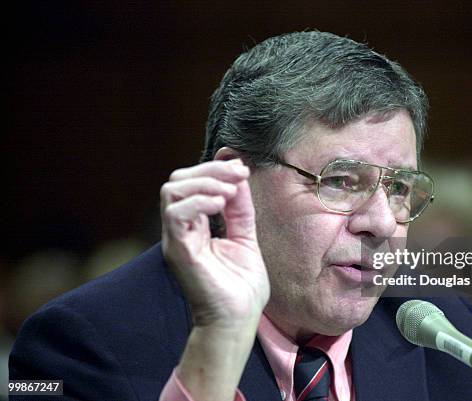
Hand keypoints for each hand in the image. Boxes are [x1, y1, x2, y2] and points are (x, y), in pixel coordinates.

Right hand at [161, 158, 269, 327]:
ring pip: (171, 191)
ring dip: (205, 182)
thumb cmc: (240, 287)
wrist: (237, 320)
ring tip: (229, 193)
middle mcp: (181, 230)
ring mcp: (177, 240)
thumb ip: (240, 209)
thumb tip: (239, 176)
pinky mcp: (180, 251)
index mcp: (195, 227)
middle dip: (210, 170)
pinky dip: (198, 201)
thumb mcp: (245, 237)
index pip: (191, 183)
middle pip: (177, 181)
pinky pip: (175, 214)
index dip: (215, 169)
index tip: (242, 169)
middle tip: (238, 176)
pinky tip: (220, 205)